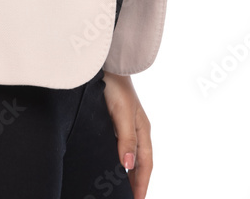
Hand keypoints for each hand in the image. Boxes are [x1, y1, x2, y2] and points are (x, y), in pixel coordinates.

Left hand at [102, 72, 152, 198]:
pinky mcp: (115, 120)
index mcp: (143, 130)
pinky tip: (112, 165)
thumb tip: (128, 166)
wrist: (104, 64)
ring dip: (129, 173)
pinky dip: (120, 160)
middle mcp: (137, 130)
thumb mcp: (122, 114)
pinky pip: (121, 146)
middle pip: (140, 163)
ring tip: (121, 189)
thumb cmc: (115, 87)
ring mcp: (127, 125)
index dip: (142, 184)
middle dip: (137, 182)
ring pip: (131, 156)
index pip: (146, 164)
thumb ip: (126, 140)